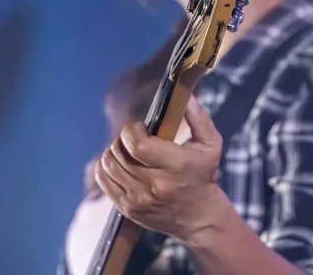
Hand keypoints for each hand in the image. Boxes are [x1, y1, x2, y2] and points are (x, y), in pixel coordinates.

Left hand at [95, 95, 223, 242]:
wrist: (198, 217)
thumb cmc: (203, 173)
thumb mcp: (210, 144)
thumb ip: (198, 118)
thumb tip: (185, 96)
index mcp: (176, 166)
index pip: (137, 146)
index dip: (132, 131)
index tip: (142, 128)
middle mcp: (155, 186)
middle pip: (120, 153)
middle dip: (124, 138)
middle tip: (137, 138)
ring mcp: (138, 200)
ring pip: (109, 164)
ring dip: (115, 150)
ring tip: (129, 150)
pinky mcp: (127, 209)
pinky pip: (103, 179)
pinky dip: (106, 165)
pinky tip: (121, 162)